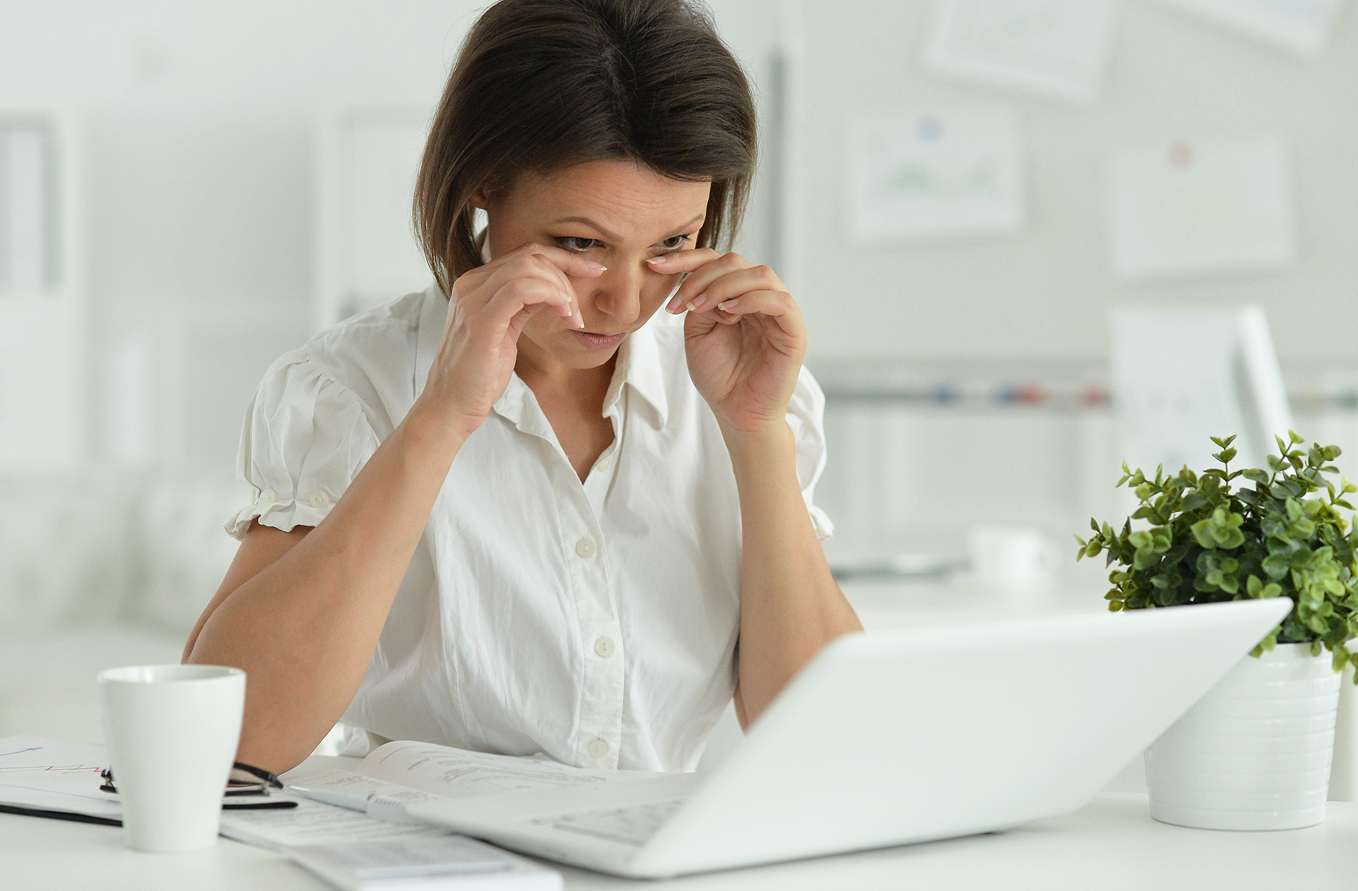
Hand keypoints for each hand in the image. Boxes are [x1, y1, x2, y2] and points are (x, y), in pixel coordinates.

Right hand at [419, 244, 602, 437]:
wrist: (452, 406)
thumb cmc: (479, 374)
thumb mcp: (505, 330)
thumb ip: (522, 306)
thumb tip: (553, 290)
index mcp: (476, 284)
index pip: (525, 254)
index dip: (563, 258)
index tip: (592, 271)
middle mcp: (471, 285)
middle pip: (530, 255)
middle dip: (568, 269)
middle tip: (582, 303)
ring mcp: (473, 301)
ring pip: (528, 268)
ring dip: (561, 288)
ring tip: (573, 316)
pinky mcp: (481, 321)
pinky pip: (520, 290)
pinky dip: (550, 295)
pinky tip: (563, 313)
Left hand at [648, 250, 806, 433]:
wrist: (736, 414)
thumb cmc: (719, 376)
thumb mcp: (697, 333)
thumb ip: (700, 303)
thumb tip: (703, 283)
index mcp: (737, 294)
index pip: (716, 262)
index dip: (686, 259)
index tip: (654, 266)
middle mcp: (760, 297)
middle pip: (735, 261)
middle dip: (701, 277)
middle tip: (680, 303)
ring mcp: (780, 312)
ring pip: (759, 274)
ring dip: (724, 286)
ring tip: (701, 308)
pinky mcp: (794, 331)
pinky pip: (780, 302)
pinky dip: (752, 300)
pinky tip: (728, 313)